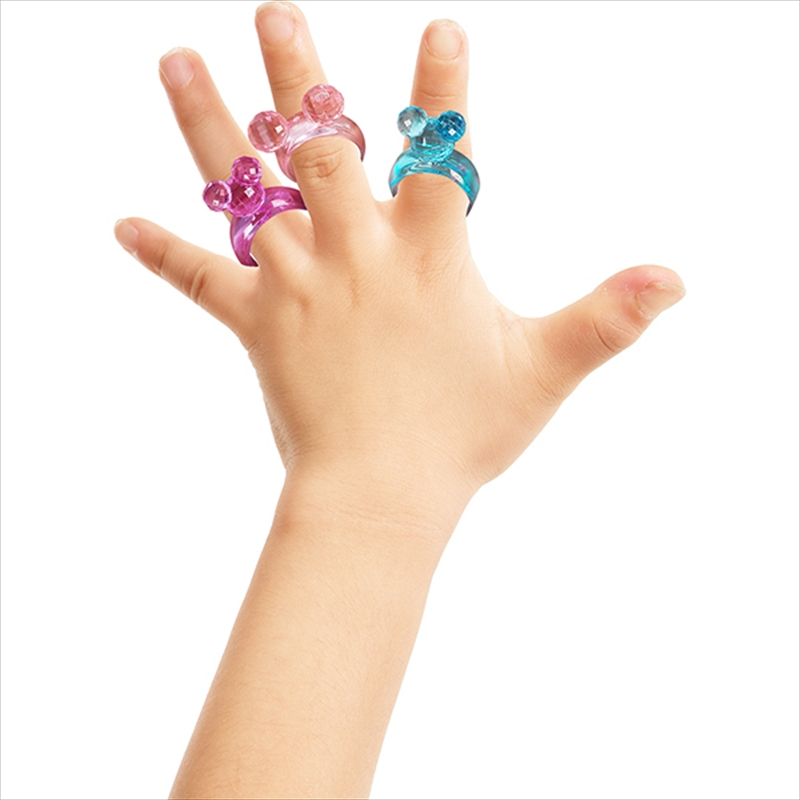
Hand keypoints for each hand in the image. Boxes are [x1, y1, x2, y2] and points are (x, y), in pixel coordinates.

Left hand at [114, 2, 683, 522]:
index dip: (443, 91)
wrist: (379, 497)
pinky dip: (163, 254)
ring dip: (209, 124)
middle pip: (323, 146)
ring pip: (247, 190)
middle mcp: (356, 254)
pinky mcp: (257, 325)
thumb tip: (677, 278)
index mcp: (429, 256)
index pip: (440, 153)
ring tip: (175, 60)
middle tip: (272, 11)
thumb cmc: (463, 435)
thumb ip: (607, 317)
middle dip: (297, 74)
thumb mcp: (546, 373)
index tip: (440, 29)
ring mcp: (299, 285)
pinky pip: (203, 281)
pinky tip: (119, 224)